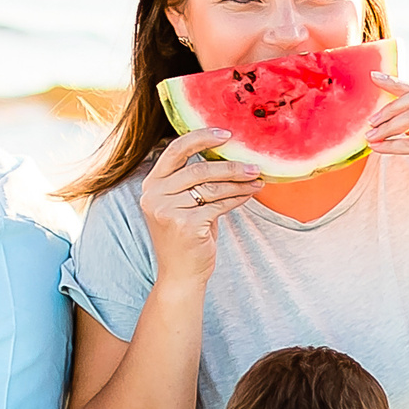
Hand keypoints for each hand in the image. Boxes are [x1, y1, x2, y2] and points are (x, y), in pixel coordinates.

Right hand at [140, 130, 260, 283]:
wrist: (181, 275)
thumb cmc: (187, 238)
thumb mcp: (183, 206)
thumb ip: (195, 183)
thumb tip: (228, 158)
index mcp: (152, 185)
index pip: (175, 151)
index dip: (201, 138)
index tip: (225, 134)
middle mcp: (154, 195)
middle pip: (198, 169)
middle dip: (230, 166)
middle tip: (253, 165)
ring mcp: (167, 210)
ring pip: (212, 187)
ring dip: (238, 182)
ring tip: (257, 179)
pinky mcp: (185, 225)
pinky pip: (219, 205)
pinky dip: (238, 198)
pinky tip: (249, 194)